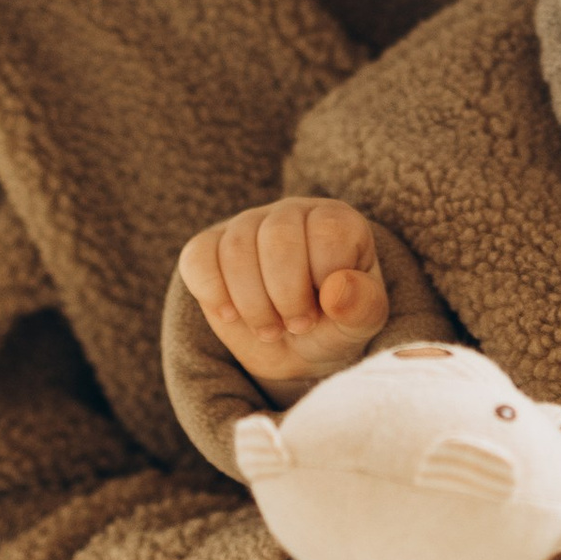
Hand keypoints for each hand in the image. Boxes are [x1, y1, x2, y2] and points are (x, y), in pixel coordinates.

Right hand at [180, 198, 390, 401]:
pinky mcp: (210, 246)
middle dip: (286, 294)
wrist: (294, 346)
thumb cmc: (333, 325)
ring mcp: (247, 225)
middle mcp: (291, 213)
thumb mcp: (360, 323)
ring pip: (236, 249)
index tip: (325, 311)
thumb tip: (337, 289)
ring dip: (252, 303)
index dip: (324, 277)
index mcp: (336, 221)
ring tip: (270, 330)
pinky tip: (232, 315)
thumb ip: (363, 305)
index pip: (327, 230)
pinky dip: (213, 292)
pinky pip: (198, 258)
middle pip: (278, 237)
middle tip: (296, 326)